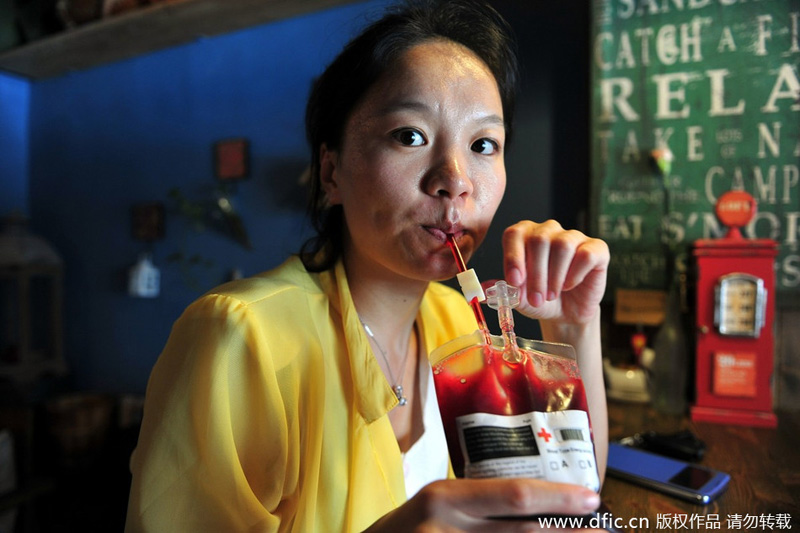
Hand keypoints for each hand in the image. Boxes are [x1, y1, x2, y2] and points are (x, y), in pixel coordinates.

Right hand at [364, 477, 601, 531]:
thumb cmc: (405, 530)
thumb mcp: (435, 504)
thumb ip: (478, 502)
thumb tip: (536, 499)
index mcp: (443, 498)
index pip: (512, 495)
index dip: (557, 499)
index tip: (591, 499)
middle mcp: (446, 528)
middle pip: (524, 532)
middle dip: (569, 530)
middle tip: (603, 527)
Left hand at [499, 220, 608, 325]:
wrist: (566, 312)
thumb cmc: (539, 299)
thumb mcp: (517, 297)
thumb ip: (502, 290)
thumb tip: (485, 288)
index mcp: (524, 235)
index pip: (514, 234)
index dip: (513, 257)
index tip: (515, 282)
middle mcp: (548, 230)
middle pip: (540, 240)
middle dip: (536, 275)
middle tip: (536, 299)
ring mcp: (573, 237)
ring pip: (562, 246)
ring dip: (554, 276)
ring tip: (550, 295)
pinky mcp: (596, 248)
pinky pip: (586, 254)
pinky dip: (575, 274)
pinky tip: (569, 286)